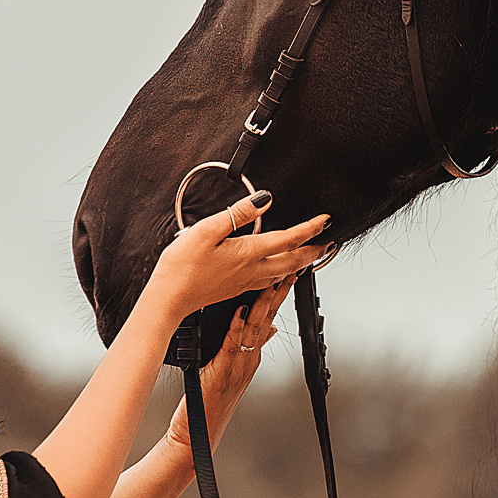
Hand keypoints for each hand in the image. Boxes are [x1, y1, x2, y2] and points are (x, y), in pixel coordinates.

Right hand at [148, 191, 327, 319]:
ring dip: (301, 262)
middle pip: (293, 261)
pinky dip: (283, 273)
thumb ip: (237, 214)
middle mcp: (252, 271)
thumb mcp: (207, 230)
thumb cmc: (182, 267)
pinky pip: (269, 280)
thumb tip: (263, 200)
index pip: (288, 239)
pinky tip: (279, 271)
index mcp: (248, 254)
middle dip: (314, 250)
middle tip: (328, 241)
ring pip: (283, 273)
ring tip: (310, 254)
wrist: (169, 298)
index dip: (310, 228)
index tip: (325, 220)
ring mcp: (246, 283)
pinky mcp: (237, 289)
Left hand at [168, 274, 294, 450]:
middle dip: (277, 293)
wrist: (198, 434)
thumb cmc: (208, 401)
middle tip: (289, 269)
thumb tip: (266, 327)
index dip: (278, 295)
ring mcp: (239, 367)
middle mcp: (249, 360)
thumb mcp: (232, 371)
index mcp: (251, 357)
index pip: (268, 319)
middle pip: (267, 319)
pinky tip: (239, 312)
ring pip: (254, 330)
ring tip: (270, 282)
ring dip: (262, 305)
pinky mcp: (223, 372)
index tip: (287, 273)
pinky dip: (236, 327)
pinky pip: (232, 345)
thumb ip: (248, 347)